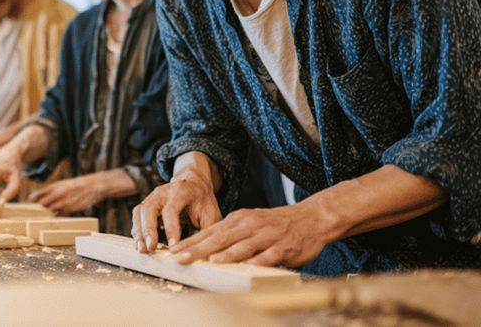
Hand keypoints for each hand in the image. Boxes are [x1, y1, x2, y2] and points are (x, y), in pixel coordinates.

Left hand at [29, 174, 102, 214]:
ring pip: (50, 210)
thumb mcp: (62, 184)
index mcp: (56, 186)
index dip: (33, 198)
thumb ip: (50, 190)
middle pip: (43, 203)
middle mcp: (59, 193)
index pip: (40, 193)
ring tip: (41, 215)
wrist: (93, 186)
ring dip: (45, 213)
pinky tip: (54, 215)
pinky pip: (59, 213)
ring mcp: (65, 201)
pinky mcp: (70, 209)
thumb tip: (35, 197)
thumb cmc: (76, 185)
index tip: (29, 201)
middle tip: (33, 212)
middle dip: (37, 208)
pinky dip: (55, 215)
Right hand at [132, 179, 220, 253]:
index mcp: (181, 191)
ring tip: (143, 250)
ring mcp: (152, 197)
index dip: (171, 229)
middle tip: (151, 248)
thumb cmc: (202, 201)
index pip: (171, 210)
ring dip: (139, 232)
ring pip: (140, 212)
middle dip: (148, 230)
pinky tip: (141, 245)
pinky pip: (137, 217)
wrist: (192, 184)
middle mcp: (163, 192)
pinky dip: (137, 231)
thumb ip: (207, 231)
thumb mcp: (211, 213)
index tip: (173, 247)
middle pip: (149, 209)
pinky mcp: (147, 204)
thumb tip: (204, 254)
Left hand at [170, 205, 328, 267]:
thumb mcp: (249, 223)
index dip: (191, 241)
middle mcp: (249, 225)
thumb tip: (205, 248)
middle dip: (198, 248)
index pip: (209, 231)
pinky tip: (246, 268)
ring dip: (225, 254)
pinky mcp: (283, 246)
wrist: (310, 217)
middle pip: (220, 237)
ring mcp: (266, 235)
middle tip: (181, 257)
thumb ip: (230, 235)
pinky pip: (268, 255)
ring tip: (209, 262)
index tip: (173, 251)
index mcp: (239, 220)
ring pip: (242, 245)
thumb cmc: (276, 224)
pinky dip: (256, 261)